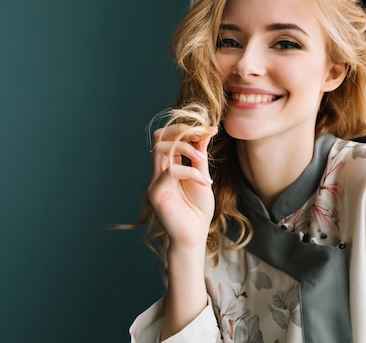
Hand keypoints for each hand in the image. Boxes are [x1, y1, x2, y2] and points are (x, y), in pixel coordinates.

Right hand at [147, 124, 217, 249]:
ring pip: (161, 149)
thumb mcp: (203, 177)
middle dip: (181, 131)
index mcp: (168, 166)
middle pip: (160, 137)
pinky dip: (189, 171)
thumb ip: (200, 157)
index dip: (188, 128)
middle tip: (201, 136)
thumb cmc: (198, 210)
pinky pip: (170, 172)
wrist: (194, 236)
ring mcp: (155, 182)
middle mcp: (158, 171)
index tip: (210, 129)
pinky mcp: (156, 194)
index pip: (169, 136)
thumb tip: (205, 133)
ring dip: (184, 147)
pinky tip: (204, 181)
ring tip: (202, 158)